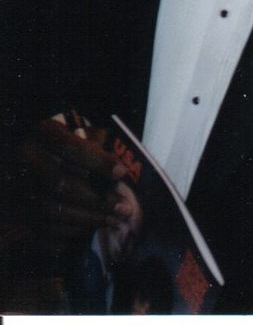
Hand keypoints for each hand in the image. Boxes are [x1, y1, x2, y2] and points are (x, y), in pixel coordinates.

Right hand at [14, 116, 126, 259]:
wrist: (29, 157)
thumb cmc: (63, 145)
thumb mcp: (76, 134)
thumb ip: (94, 148)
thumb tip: (120, 172)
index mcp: (41, 134)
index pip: (71, 150)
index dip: (98, 162)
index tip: (121, 173)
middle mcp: (23, 160)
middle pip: (60, 185)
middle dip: (97, 200)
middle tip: (123, 209)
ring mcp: (13, 188)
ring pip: (49, 210)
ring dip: (86, 219)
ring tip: (113, 221)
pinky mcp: (12, 213)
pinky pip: (38, 230)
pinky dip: (66, 234)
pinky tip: (88, 233)